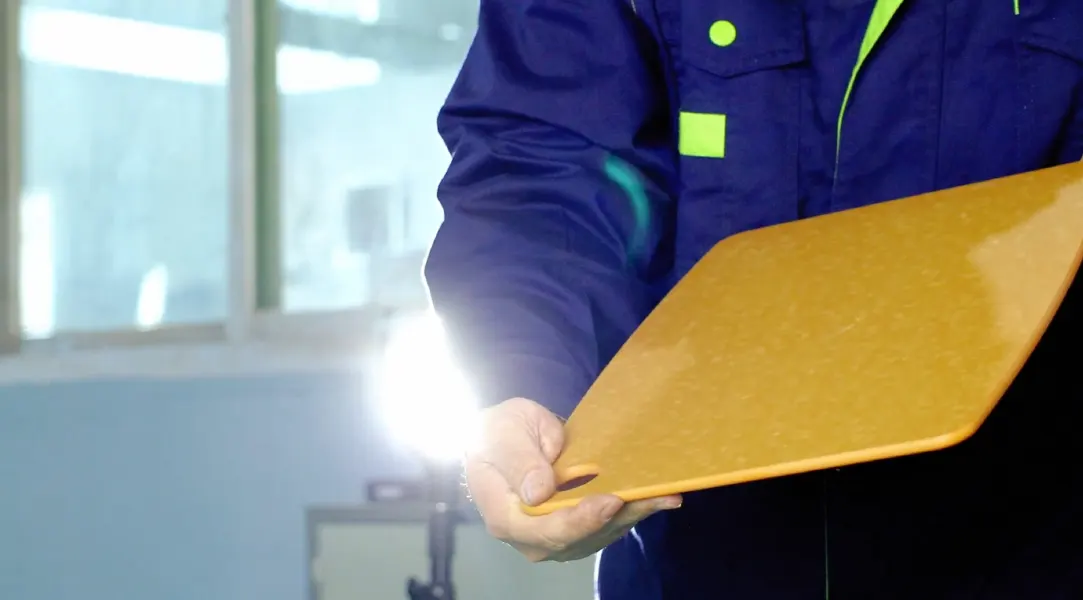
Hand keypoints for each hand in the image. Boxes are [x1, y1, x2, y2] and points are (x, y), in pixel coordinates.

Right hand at [465, 397, 681, 561]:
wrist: (500, 441)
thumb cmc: (499, 434)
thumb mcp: (503, 433)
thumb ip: (519, 461)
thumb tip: (538, 492)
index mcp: (506, 516)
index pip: (545, 530)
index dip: (579, 520)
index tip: (609, 501)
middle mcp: (531, 537)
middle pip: (578, 539)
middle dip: (618, 518)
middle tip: (655, 496)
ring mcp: (554, 537)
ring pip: (598, 535)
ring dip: (634, 516)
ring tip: (667, 496)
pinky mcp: (575, 529)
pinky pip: (605, 526)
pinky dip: (633, 512)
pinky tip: (660, 497)